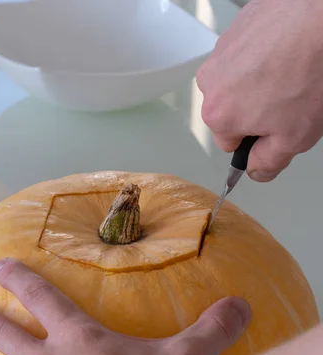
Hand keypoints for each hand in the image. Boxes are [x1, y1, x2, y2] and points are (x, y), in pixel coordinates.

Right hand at [196, 0, 322, 181]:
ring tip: (290, 73)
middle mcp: (211, 81)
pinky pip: (246, 51)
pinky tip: (288, 52)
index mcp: (218, 115)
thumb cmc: (309, 72)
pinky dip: (264, 54)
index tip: (276, 127)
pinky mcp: (237, 27)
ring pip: (237, 79)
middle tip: (287, 99)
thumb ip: (268, 163)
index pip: (230, 143)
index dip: (256, 139)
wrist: (322, 16)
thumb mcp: (294, 138)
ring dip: (258, 81)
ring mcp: (222, 50)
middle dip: (254, 109)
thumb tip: (255, 170)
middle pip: (230, 109)